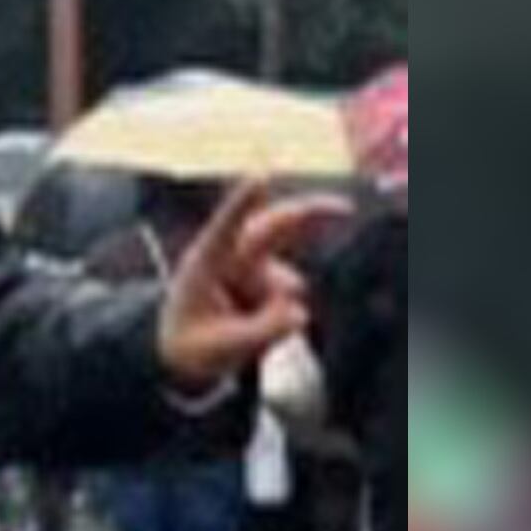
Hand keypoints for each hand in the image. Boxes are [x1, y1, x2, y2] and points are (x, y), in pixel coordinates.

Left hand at [156, 174, 334, 394]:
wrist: (184, 352)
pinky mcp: (268, 280)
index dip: (243, 203)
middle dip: (309, 213)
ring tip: (238, 331)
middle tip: (346, 208)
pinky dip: (280, 317)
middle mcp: (230, 257)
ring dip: (274, 309)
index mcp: (204, 262)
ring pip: (286, 284)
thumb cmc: (191, 345)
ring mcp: (252, 267)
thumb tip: (300, 314)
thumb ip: (260, 331)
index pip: (225, 228)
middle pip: (273, 227)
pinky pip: (289, 302)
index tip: (261, 177)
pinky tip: (252, 327)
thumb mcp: (220, 348)